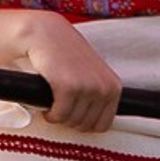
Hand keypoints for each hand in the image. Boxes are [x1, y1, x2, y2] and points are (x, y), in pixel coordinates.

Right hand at [13, 13, 120, 135]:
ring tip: (52, 103)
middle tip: (58, 108)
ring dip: (58, 117)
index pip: (103, 125)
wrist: (45, 34)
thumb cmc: (65, 55)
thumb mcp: (92, 75)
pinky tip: (46, 105)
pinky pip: (59, 115)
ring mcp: (88, 87)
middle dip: (69, 120)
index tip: (71, 115)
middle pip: (86, 126)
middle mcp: (105, 88)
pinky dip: (50, 114)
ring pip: (71, 121)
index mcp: (114, 88)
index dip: (84, 124)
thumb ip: (97, 95)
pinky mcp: (69, 87)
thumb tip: (93, 125)